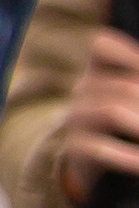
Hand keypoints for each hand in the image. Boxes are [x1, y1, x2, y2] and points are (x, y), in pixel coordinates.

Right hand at [56, 25, 138, 192]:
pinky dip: (129, 157)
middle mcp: (83, 90)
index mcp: (99, 73)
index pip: (102, 47)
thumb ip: (135, 87)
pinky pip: (101, 149)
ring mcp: (76, 117)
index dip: (129, 55)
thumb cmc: (125, 123)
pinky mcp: (74, 146)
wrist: (88, 159)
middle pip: (126, 86)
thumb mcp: (130, 99)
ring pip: (113, 112)